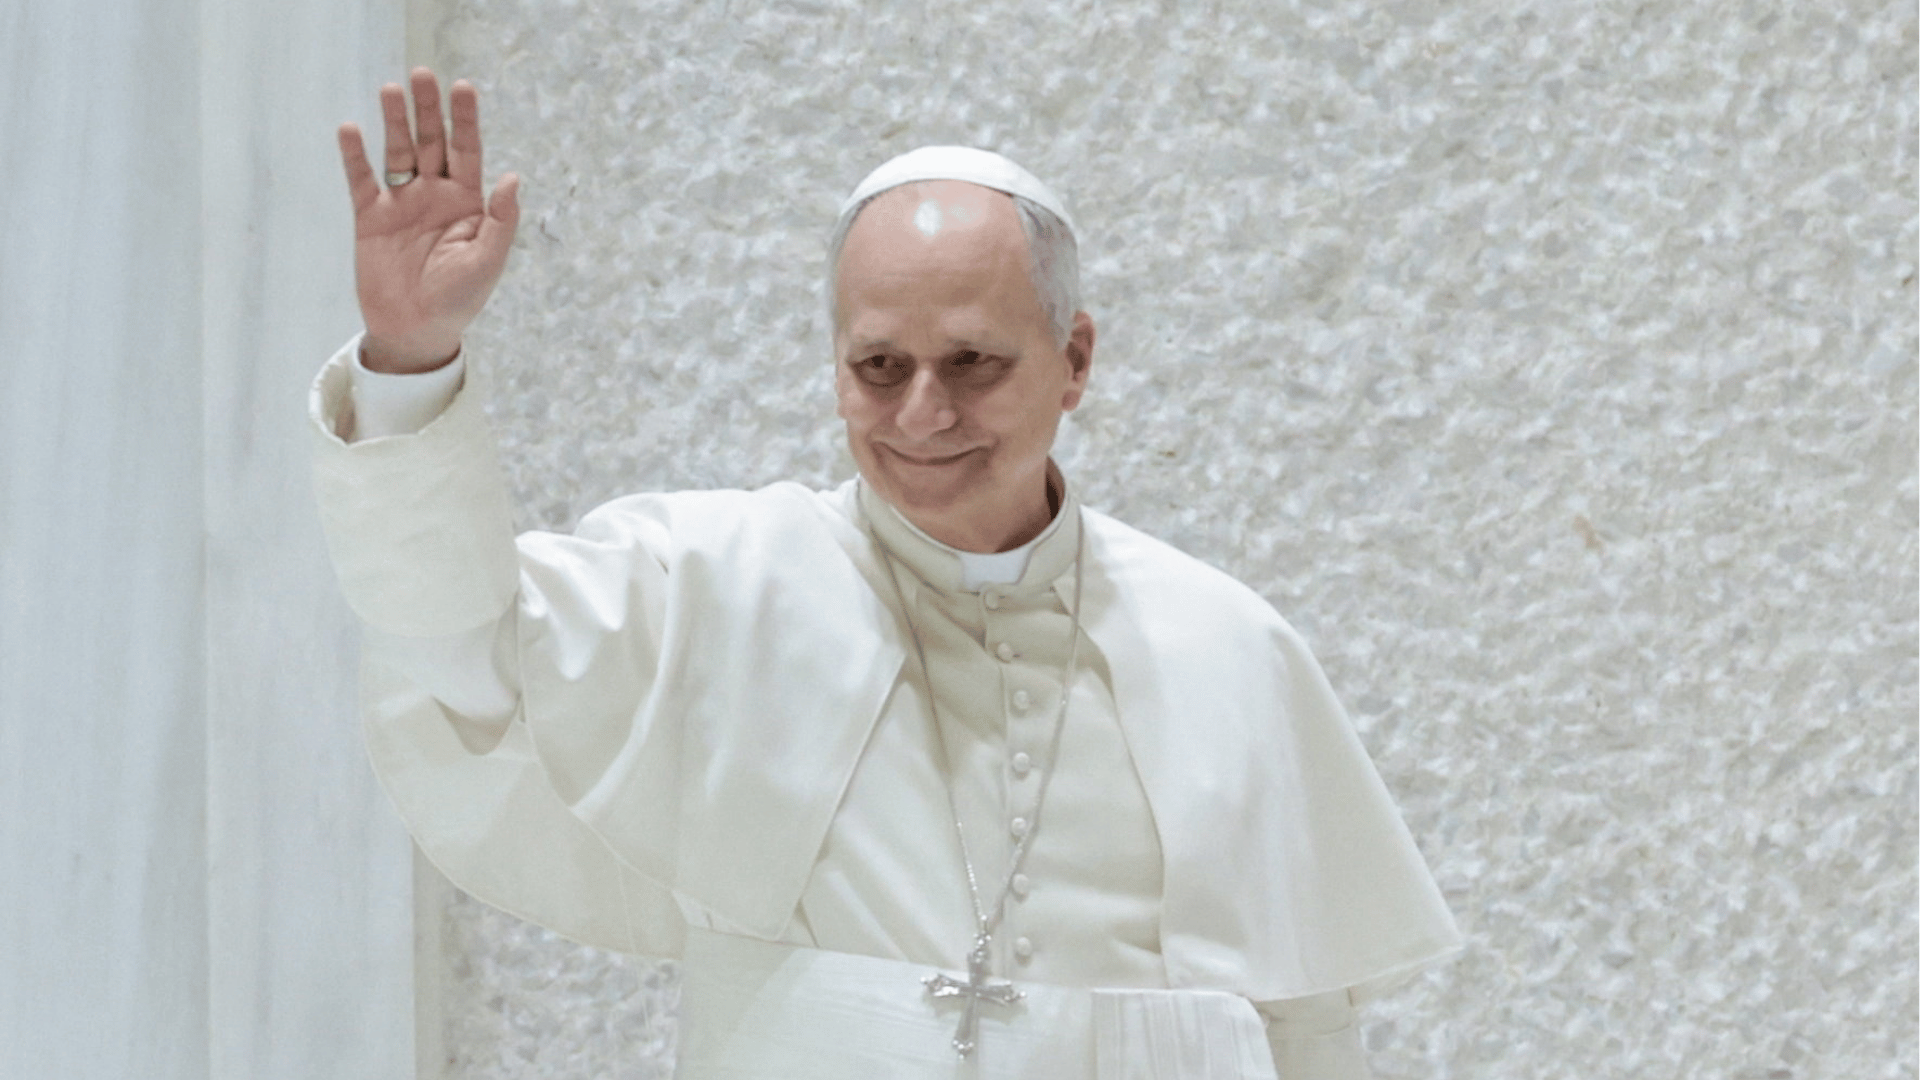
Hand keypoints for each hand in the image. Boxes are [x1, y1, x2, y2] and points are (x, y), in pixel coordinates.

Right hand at [337, 68, 519, 372]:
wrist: (416, 330)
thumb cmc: (459, 299)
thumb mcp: (488, 261)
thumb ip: (500, 220)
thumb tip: (511, 177)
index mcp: (467, 202)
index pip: (468, 150)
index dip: (465, 120)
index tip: (463, 87)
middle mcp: (435, 195)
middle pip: (431, 142)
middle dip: (428, 110)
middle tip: (423, 74)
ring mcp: (402, 202)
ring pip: (397, 152)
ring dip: (395, 121)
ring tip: (391, 90)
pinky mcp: (370, 217)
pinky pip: (361, 179)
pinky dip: (355, 155)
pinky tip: (351, 129)